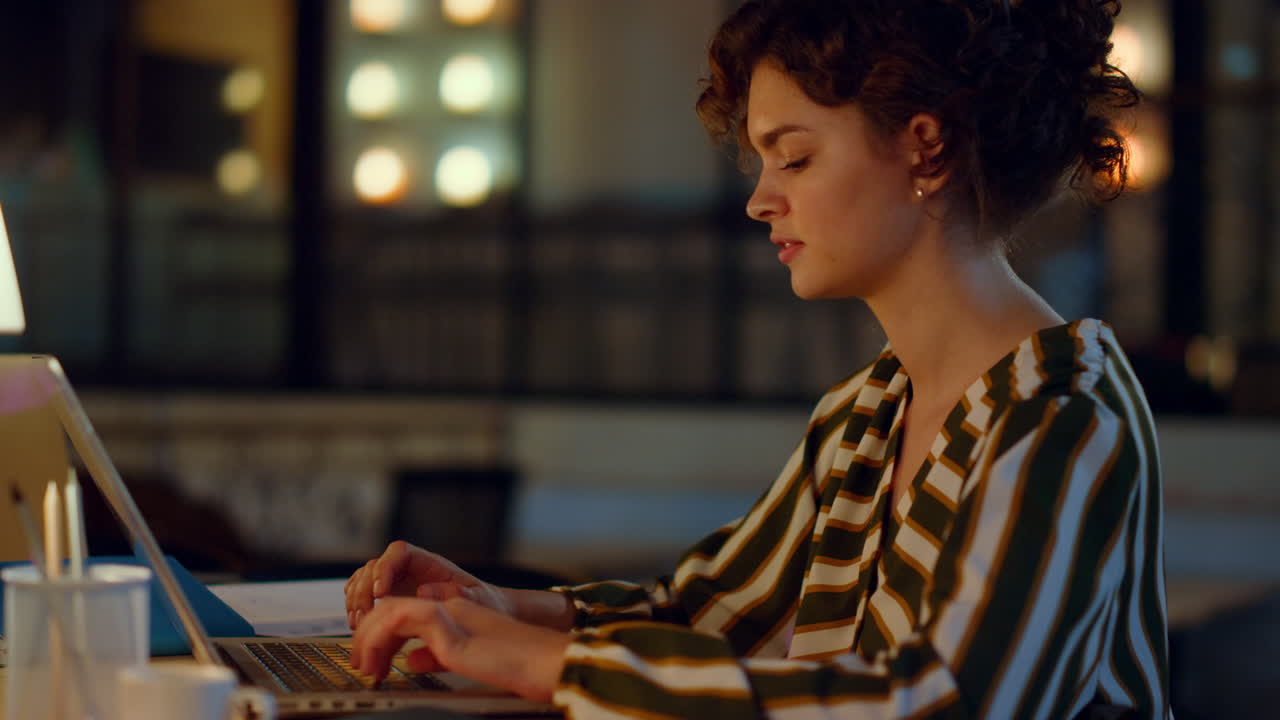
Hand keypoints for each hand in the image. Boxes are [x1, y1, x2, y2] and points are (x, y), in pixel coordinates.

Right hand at [344, 541, 512, 629]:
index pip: (399, 552)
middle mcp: (409, 570)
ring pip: (365, 581)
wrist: (486, 615)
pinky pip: (366, 598)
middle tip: (365, 614)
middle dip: (365, 590)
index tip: (381, 591)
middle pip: (375, 567)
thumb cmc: (483, 603)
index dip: (385, 568)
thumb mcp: (478, 598)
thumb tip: (425, 590)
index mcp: (429, 563)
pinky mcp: (392, 601)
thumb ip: (457, 594)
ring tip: (359, 623)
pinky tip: (358, 625)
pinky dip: (357, 609)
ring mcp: (398, 584)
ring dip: (356, 600)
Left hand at [351, 596, 571, 701]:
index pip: (408, 614)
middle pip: (395, 607)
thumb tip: (413, 659)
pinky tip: (373, 658)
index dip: (383, 636)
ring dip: (369, 636)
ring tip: (362, 664)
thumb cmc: (519, 665)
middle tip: (358, 664)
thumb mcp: (469, 661)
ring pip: (392, 608)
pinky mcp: (449, 625)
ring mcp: (450, 612)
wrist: (543, 662)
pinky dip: (379, 636)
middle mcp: (451, 607)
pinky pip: (400, 619)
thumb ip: (440, 654)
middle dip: (369, 635)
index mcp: (456, 614)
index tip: (372, 663)